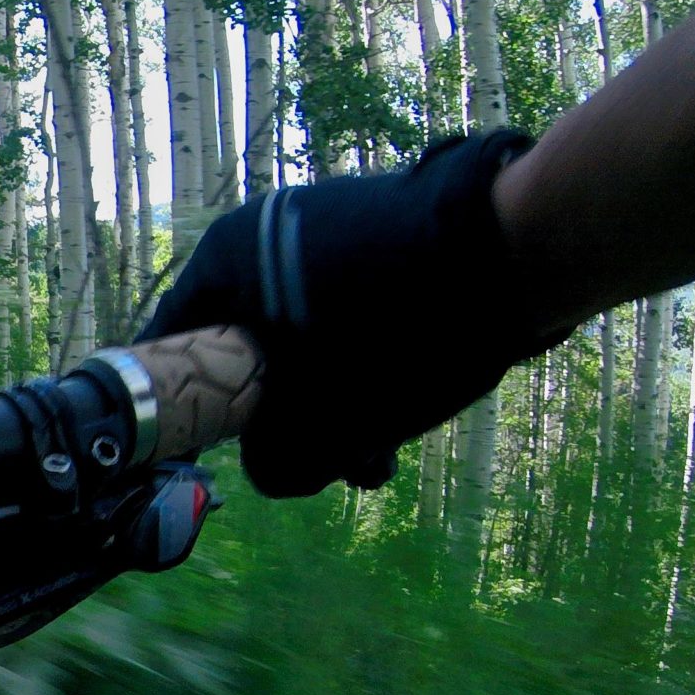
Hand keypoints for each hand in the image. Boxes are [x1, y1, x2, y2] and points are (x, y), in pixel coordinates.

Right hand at [140, 130, 565, 496]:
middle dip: (283, 419)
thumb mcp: (320, 430)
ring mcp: (338, 225)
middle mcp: (276, 231)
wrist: (519, 256)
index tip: (201, 450)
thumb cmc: (391, 342)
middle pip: (252, 346)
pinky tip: (404, 418)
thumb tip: (274, 468)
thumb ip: (276, 463)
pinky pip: (356, 314)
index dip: (182, 403)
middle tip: (310, 468)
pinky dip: (367, 365)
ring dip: (335, 406)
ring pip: (312, 338)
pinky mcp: (394, 236)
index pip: (175, 337)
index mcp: (232, 255)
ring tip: (374, 464)